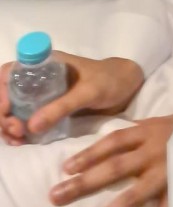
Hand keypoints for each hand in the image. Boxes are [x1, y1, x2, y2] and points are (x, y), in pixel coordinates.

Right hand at [0, 53, 142, 143]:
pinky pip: (26, 119)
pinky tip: (21, 142)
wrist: (126, 87)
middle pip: (7, 93)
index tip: (7, 109)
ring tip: (18, 138)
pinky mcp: (50, 110)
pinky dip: (19, 131)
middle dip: (4, 113)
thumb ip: (61, 106)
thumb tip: (29, 126)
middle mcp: (40, 78)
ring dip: (9, 124)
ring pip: (14, 108)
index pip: (10, 72)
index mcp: (46, 64)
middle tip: (15, 130)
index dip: (1, 90)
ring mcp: (43, 95)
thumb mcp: (88, 92)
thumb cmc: (109, 81)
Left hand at [50, 112, 172, 206]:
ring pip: (133, 195)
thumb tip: (113, 135)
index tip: (66, 167)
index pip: (113, 142)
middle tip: (57, 195)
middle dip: (84, 183)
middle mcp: (153, 153)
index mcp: (148, 133)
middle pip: (114, 168)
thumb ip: (139, 130)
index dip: (89, 154)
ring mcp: (167, 174)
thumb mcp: (162, 121)